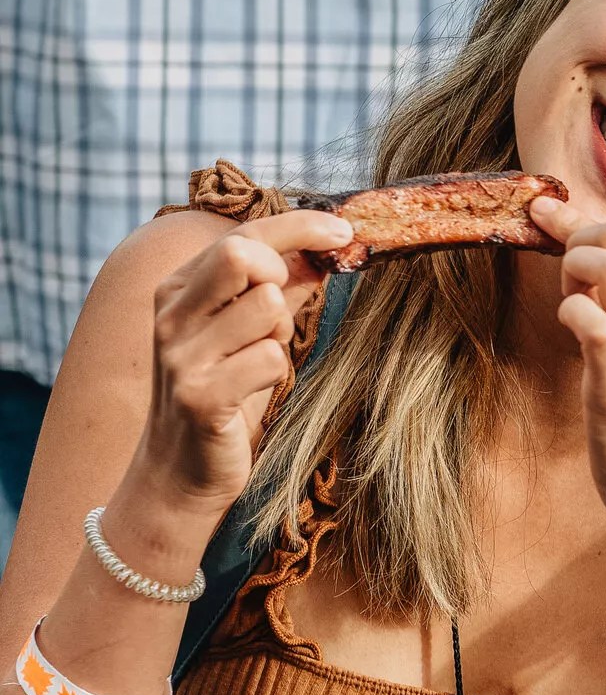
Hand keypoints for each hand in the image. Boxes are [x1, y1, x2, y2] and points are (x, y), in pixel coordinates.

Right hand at [134, 210, 353, 513]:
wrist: (183, 468)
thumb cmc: (225, 391)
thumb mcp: (249, 332)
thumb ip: (281, 289)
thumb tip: (327, 248)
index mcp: (178, 289)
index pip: (243, 235)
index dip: (300, 226)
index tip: (345, 230)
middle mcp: (171, 314)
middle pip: (242, 254)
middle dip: (280, 276)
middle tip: (280, 313)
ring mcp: (181, 354)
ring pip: (267, 307)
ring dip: (279, 335)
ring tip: (257, 360)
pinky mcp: (199, 395)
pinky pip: (270, 359)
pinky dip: (276, 372)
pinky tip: (251, 390)